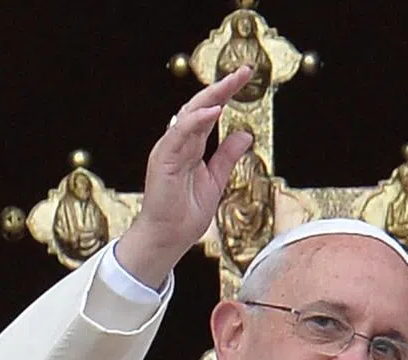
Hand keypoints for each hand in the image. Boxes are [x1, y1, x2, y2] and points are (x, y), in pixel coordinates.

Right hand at [116, 67, 254, 288]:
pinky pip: (178, 134)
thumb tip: (244, 134)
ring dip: (210, 97)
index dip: (226, 94)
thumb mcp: (216, 179)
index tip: (245, 78)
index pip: (209, 113)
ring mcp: (168, 150)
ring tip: (230, 84)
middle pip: (199, 107)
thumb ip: (227, 156)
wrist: (168, 238)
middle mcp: (178, 144)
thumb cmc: (185, 214)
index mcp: (190, 147)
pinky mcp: (162, 160)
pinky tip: (213, 111)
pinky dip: (195, 121)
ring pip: (188, 115)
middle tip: (243, 72)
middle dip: (221, 87)